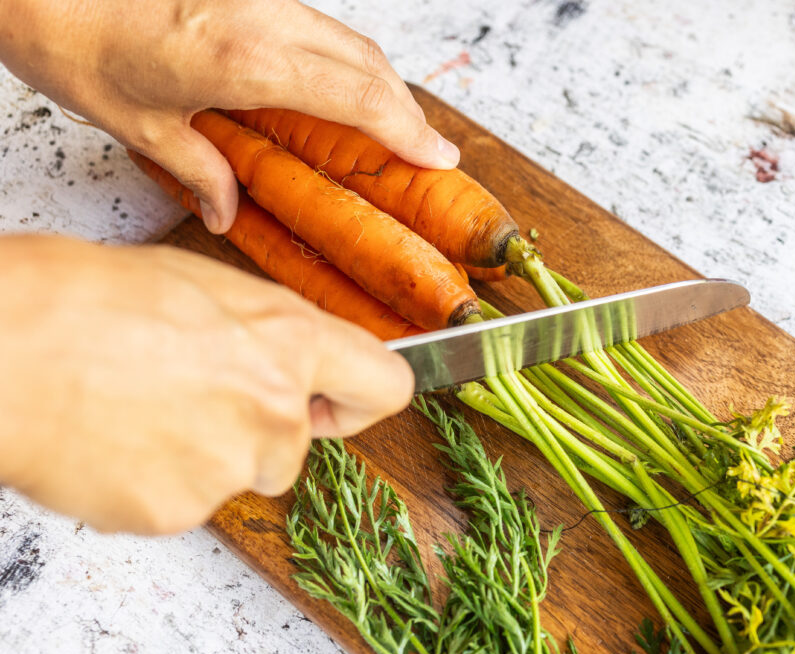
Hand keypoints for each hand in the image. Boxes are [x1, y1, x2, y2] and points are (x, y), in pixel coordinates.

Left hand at [0, 0, 458, 232]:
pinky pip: (320, 26)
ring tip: (395, 127)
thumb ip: (201, 171)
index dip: (406, 128)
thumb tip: (229, 213)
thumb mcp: (140, 125)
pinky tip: (342, 89)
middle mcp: (264, 18)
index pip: (356, 94)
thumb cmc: (76, 42)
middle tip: (428, 150)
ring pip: (349, 39)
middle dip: (406, 109)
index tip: (437, 156)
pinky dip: (346, 61)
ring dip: (380, 84)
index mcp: (244, 59)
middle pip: (367, 62)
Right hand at [0, 235, 413, 533]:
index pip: (386, 385)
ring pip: (236, 474)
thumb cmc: (89, 300)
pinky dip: (155, 483)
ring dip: (201, 455)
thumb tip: (285, 357)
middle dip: (252, 430)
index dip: (360, 398)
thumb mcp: (205, 287)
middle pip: (295, 446)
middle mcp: (276, 410)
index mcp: (290, 342)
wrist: (10, 346)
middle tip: (186, 394)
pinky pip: (184, 504)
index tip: (338, 402)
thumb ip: (267, 334)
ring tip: (138, 408)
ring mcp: (229, 467)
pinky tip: (116, 443)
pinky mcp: (179, 512)